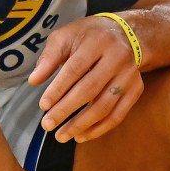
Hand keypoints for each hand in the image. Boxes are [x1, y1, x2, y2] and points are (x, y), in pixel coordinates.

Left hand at [33, 15, 142, 143]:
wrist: (128, 34)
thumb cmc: (89, 36)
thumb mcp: (66, 35)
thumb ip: (49, 57)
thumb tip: (34, 81)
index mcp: (98, 41)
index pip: (76, 68)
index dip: (59, 88)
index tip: (43, 105)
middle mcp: (117, 58)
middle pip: (90, 89)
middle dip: (66, 110)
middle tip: (47, 125)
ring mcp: (129, 76)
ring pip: (104, 105)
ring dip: (81, 124)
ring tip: (61, 135)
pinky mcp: (136, 90)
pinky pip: (118, 115)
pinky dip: (99, 128)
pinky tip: (81, 135)